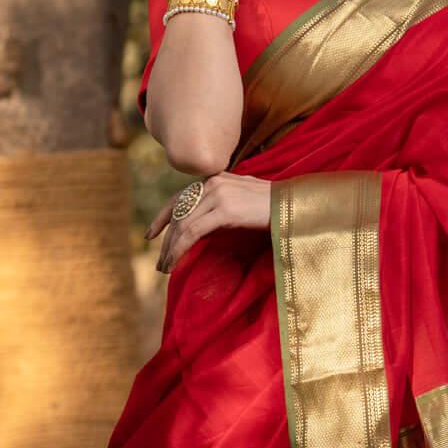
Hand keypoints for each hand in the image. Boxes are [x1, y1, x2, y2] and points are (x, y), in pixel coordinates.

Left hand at [147, 171, 272, 275]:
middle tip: (159, 263)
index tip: (150, 235)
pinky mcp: (225, 210)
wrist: (297, 205)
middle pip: (179, 213)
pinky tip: (175, 263)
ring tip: (165, 268)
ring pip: (183, 225)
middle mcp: (213, 182)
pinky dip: (180, 250)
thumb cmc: (274, 209)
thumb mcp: (242, 203)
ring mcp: (218, 194)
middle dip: (166, 240)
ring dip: (170, 250)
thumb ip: (220, 208)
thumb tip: (201, 229)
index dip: (162, 217)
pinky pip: (193, 233)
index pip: (180, 198)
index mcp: (215, 178)